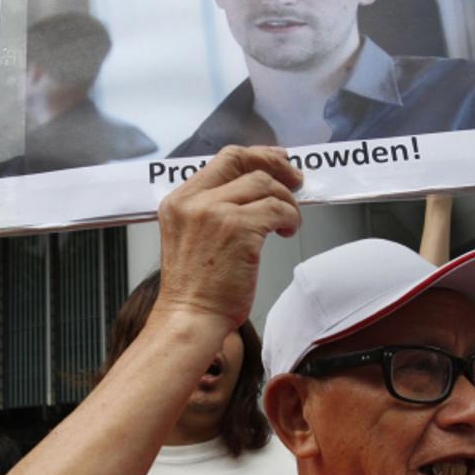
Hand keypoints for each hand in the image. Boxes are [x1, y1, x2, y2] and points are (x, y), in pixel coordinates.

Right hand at [155, 146, 301, 331]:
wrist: (190, 317)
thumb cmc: (195, 289)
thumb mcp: (191, 236)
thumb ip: (212, 209)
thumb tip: (254, 189)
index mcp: (179, 201)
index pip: (223, 160)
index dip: (256, 156)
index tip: (276, 161)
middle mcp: (193, 201)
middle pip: (243, 161)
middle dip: (276, 164)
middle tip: (296, 179)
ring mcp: (215, 212)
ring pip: (265, 184)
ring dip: (285, 200)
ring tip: (287, 221)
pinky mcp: (239, 229)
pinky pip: (278, 209)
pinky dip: (290, 218)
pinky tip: (286, 232)